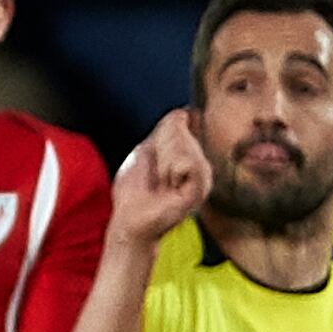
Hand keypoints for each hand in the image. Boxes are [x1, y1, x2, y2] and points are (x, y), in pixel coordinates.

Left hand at [110, 110, 211, 243]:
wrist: (129, 219)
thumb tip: (184, 112)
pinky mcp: (199, 191)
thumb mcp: (146, 151)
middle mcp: (201, 168)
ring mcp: (203, 180)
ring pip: (187, 146)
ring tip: (162, 181)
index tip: (156, 154)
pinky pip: (190, 163)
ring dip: (164, 162)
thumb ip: (165, 130)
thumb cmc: (135, 190)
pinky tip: (168, 185)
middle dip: (162, 149)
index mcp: (189, 158)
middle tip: (156, 173)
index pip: (184, 124)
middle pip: (184, 134)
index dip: (167, 134)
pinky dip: (171, 170)